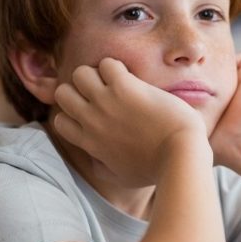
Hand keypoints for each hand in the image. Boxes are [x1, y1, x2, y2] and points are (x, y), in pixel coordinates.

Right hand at [54, 58, 209, 184]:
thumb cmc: (157, 169)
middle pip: (63, 93)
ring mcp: (106, 102)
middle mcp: (92, 121)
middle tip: (105, 92)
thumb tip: (94, 161)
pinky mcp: (125, 88)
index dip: (75, 113)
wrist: (180, 155)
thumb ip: (103, 169)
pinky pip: (107, 64)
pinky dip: (117, 66)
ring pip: (81, 73)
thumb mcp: (123, 177)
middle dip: (81, 89)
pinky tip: (134, 78)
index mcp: (91, 142)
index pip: (61, 121)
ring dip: (98, 74)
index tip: (95, 112)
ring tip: (118, 82)